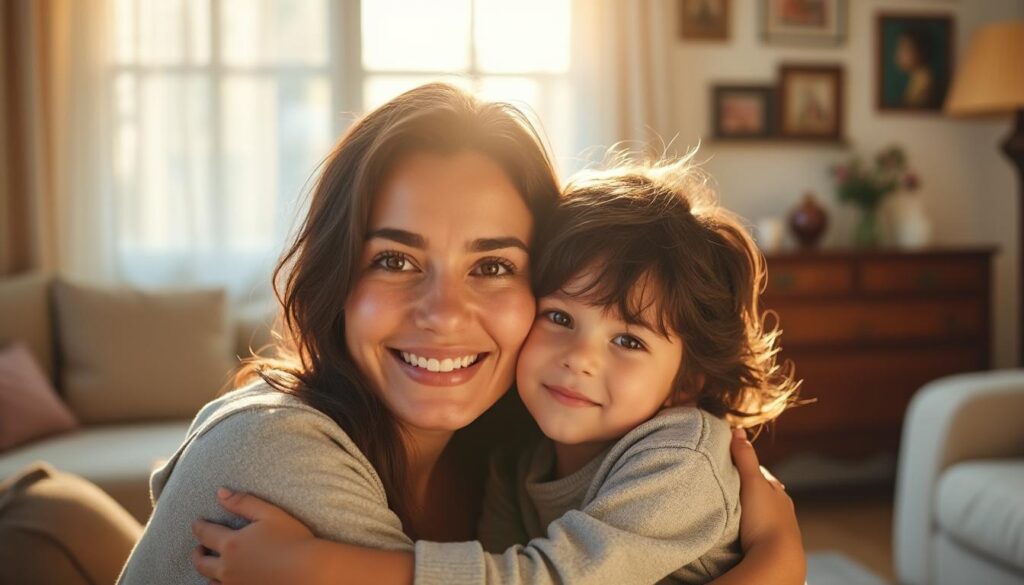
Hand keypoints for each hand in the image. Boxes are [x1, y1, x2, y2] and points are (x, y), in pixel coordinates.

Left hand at [191, 488, 316, 584]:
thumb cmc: (294, 540)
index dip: (199, 526)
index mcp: (232, 544)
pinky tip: (225, 581)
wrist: (310, 571)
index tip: (197, 522)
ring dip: (207, 572)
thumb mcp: (270, 514)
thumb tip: (220, 492)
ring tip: (211, 567)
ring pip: (210, 580)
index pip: (206, 534)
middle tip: (198, 548)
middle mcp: (228, 568)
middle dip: (197, 553)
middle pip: (201, 562)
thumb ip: (243, 502)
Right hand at [730, 428, 805, 582]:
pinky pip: (759, 531)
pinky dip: (751, 528)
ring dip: (750, 511)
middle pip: (762, 495)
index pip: (761, 475)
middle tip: (728, 488)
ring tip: (732, 511)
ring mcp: (779, 529)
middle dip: (748, 491)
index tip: (730, 465)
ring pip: (761, 514)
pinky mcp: (772, 546)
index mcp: (779, 493)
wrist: (777, 560)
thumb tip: (737, 429)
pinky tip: (742, 532)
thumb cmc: (765, 519)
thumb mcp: (752, 482)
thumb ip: (745, 457)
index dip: (746, 468)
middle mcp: (782, 510)